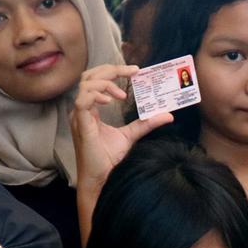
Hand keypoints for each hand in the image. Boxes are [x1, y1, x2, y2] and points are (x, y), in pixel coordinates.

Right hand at [70, 65, 173, 195]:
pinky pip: (82, 102)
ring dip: (106, 83)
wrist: (101, 178)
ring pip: (85, 85)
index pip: (97, 80)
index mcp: (91, 109)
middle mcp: (83, 109)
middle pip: (89, 76)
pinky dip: (96, 95)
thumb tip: (168, 115)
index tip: (135, 71)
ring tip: (122, 94)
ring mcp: (80, 116)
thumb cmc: (108, 158)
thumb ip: (146, 123)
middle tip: (133, 71)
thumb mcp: (131, 135)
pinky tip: (110, 100)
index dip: (114, 71)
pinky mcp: (81, 125)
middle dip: (111, 69)